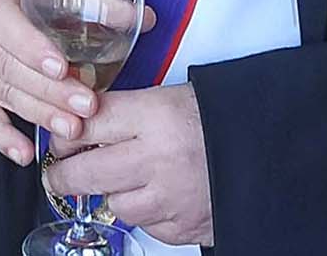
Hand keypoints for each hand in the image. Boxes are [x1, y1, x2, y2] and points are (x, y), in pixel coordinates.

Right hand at [0, 0, 101, 165]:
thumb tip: (140, 19)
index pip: (3, 22)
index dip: (31, 47)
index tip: (62, 67)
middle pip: (5, 65)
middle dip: (48, 90)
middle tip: (86, 105)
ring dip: (37, 113)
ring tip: (73, 128)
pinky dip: (1, 136)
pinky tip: (25, 153)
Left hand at [45, 84, 212, 246]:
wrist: (269, 150)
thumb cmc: (213, 121)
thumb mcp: (162, 100)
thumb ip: (117, 114)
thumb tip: (73, 127)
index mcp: (152, 118)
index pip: (83, 127)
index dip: (63, 136)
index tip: (59, 141)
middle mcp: (160, 159)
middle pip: (85, 174)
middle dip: (63, 176)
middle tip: (58, 174)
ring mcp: (174, 198)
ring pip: (114, 205)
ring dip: (114, 195)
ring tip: (128, 179)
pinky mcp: (187, 226)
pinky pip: (147, 226)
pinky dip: (146, 214)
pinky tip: (159, 195)